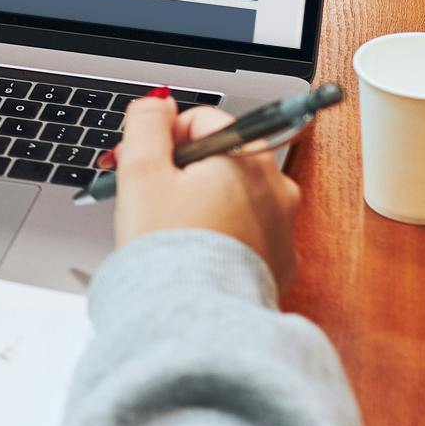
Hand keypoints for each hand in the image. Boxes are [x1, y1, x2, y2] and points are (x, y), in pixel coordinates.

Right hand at [111, 91, 300, 290]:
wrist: (193, 323)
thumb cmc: (169, 250)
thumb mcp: (141, 172)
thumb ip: (147, 124)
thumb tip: (157, 102)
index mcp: (247, 159)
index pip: (204, 120)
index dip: (165, 138)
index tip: (143, 164)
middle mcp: (276, 188)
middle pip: (222, 159)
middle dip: (182, 172)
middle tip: (148, 198)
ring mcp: (282, 229)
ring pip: (234, 198)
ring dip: (202, 204)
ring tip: (170, 231)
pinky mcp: (278, 265)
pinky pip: (246, 236)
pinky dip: (222, 238)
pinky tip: (194, 254)